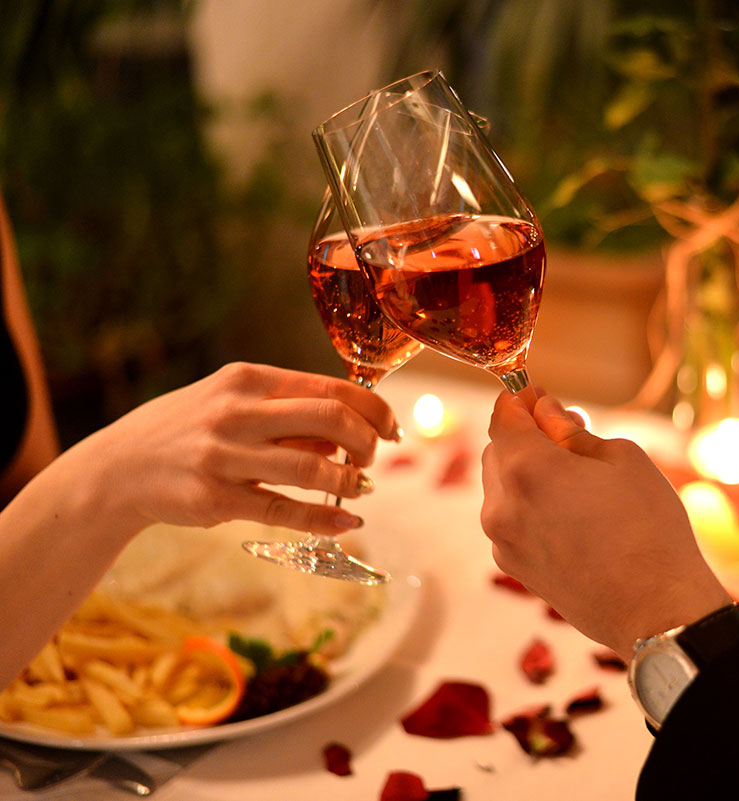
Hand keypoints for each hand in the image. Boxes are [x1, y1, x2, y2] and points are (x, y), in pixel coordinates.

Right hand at [78, 362, 398, 534]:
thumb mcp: (235, 404)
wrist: (118, 468)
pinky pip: (285, 510)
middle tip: (373, 458)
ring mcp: (224, 456)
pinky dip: (324, 518)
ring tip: (360, 488)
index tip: (392, 428)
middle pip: (331, 419)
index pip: (332, 388)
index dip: (375, 410)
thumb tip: (352, 432)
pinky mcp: (215, 499)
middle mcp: (237, 412)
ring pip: (312, 466)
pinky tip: (347, 523)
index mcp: (249, 380)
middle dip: (368, 441)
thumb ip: (290, 413)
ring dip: (349, 480)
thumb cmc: (191, 430)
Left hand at [481, 391, 730, 658]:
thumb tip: (547, 414)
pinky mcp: (514, 568)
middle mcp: (502, 505)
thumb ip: (573, 431)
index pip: (504, 415)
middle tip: (568, 434)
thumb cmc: (649, 529)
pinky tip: (572, 516)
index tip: (542, 396)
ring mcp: (503, 541)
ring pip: (502, 488)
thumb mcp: (622, 459)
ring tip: (576, 480)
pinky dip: (530, 506)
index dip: (522, 399)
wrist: (655, 609)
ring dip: (527, 473)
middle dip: (526, 436)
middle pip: (498, 450)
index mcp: (526, 468)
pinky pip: (512, 521)